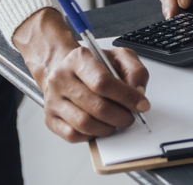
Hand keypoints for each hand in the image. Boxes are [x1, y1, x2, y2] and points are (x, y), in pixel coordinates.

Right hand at [12, 8, 149, 141]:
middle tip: (131, 117)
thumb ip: (135, 70)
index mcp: (78, 58)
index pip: (103, 82)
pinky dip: (92, 135)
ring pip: (85, 123)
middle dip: (121, 116)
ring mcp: (53, 100)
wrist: (65, 70)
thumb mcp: (119, 57)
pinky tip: (100, 126)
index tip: (141, 104)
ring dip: (108, 128)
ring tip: (117, 122)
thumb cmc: (94, 65)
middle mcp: (61, 78)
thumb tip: (139, 93)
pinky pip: (73, 135)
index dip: (126, 97)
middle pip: (96, 106)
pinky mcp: (51, 118)